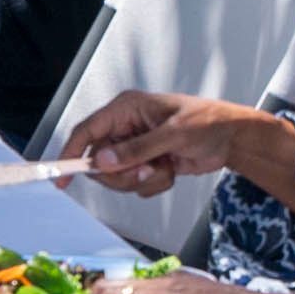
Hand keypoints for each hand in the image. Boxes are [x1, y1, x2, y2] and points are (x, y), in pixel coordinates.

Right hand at [61, 88, 274, 196]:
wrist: (232, 139)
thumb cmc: (208, 122)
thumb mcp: (173, 134)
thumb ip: (136, 149)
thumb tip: (103, 161)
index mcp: (126, 109)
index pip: (87, 132)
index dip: (71, 154)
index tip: (63, 178)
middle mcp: (126, 127)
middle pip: (100, 162)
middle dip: (122, 174)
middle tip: (146, 170)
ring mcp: (136, 147)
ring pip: (117, 177)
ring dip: (142, 179)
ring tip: (164, 166)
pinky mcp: (146, 163)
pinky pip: (136, 184)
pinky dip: (154, 184)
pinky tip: (171, 169)